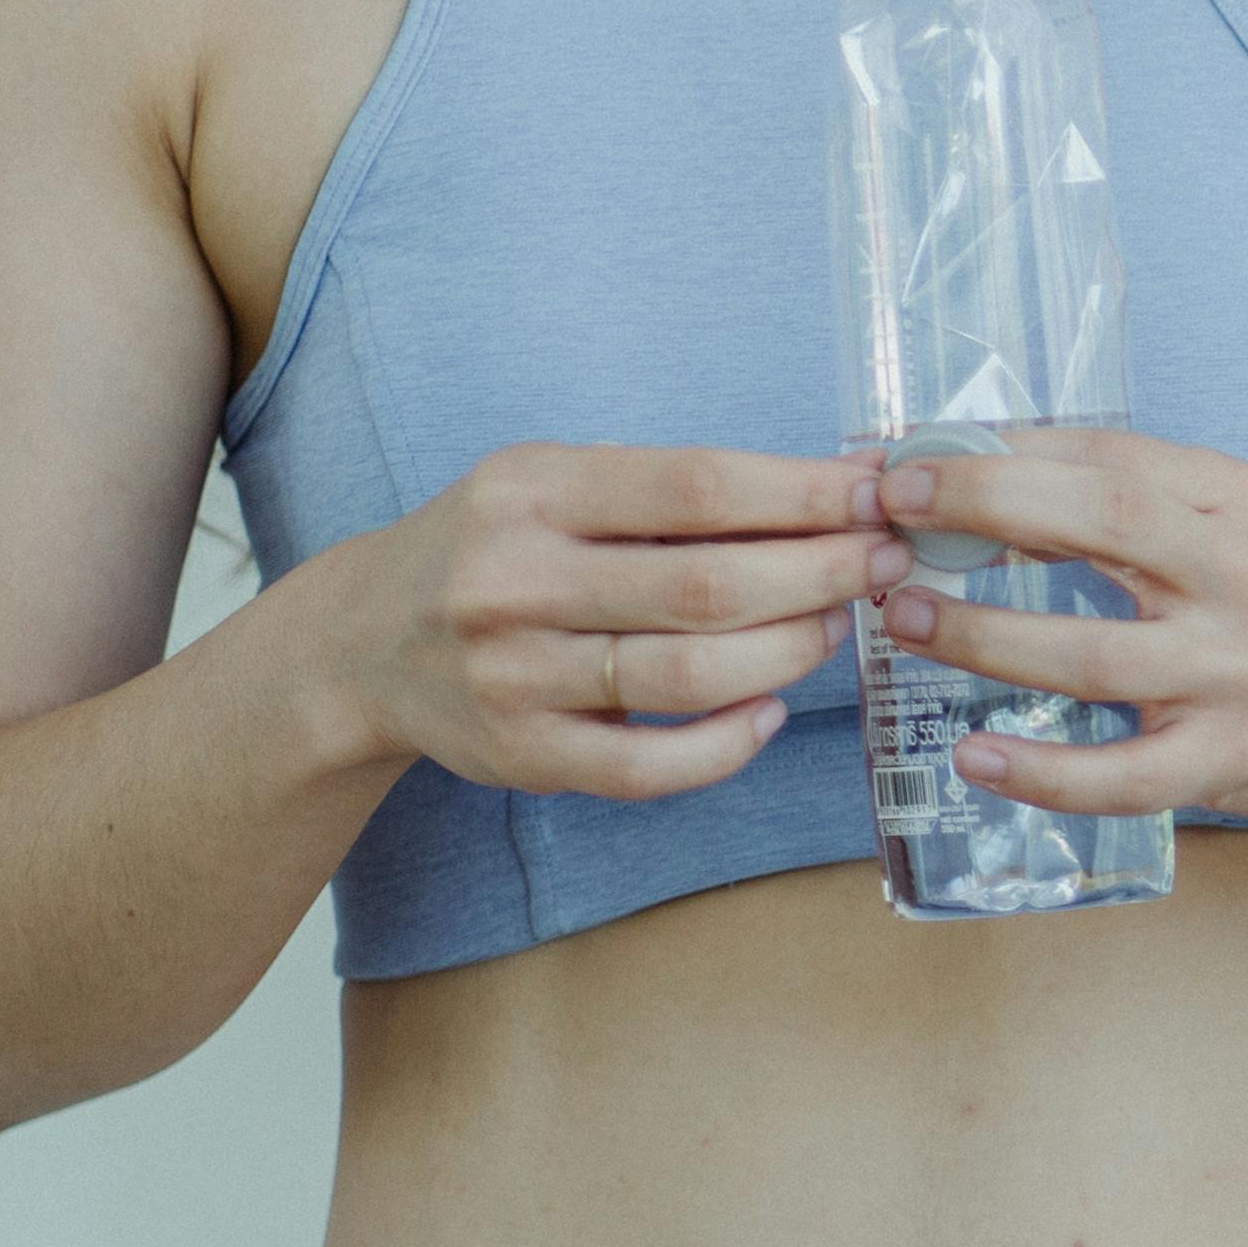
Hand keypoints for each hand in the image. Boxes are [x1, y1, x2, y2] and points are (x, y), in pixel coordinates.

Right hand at [321, 444, 901, 797]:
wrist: (361, 642)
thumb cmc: (495, 545)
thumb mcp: (555, 482)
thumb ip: (677, 487)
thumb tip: (839, 480)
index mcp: (532, 491)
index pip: (696, 487)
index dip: (804, 495)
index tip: (880, 495)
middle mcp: (514, 582)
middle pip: (706, 587)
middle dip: (821, 575)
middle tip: (886, 564)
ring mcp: (512, 677)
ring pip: (687, 677)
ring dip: (789, 653)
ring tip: (836, 627)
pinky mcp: (519, 757)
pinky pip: (646, 766)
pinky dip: (725, 744)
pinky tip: (769, 710)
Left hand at [871, 430, 1247, 821]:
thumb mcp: (1220, 522)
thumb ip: (1118, 501)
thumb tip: (965, 480)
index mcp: (1231, 501)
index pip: (1107, 457)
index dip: (1000, 453)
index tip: (909, 457)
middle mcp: (1240, 577)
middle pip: (1106, 521)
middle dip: (985, 506)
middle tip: (893, 512)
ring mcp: (1234, 673)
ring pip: (1096, 657)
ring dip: (986, 637)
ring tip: (908, 618)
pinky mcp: (1224, 759)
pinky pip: (1121, 776)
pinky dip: (1041, 772)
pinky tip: (974, 756)